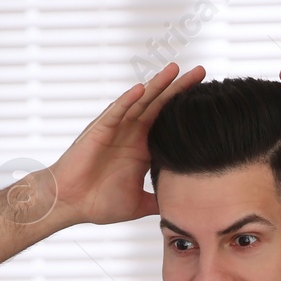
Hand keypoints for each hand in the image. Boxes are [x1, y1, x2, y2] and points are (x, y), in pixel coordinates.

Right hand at [50, 63, 205, 225]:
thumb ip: (160, 202)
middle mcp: (131, 134)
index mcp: (142, 148)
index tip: (211, 100)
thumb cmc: (98, 203)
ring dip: (157, 85)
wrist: (70, 204)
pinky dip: (128, 100)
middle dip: (180, 88)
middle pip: (160, 105)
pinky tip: (142, 89)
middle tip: (201, 72)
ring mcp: (116, 130)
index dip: (187, 110)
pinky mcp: (100, 131)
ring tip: (175, 69)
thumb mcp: (139, 204)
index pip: (169, 124)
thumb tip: (182, 210)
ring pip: (140, 102)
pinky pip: (116, 112)